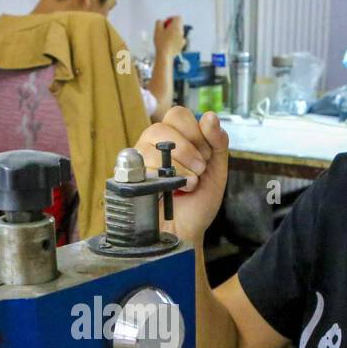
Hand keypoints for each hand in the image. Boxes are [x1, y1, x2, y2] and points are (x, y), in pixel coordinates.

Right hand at [134, 107, 227, 243]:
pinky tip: (172, 190)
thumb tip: (210, 116)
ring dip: (179, 167)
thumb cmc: (197, 204)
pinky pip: (142, 166)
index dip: (195, 133)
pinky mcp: (128, 178)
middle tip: (198, 169)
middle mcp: (153, 146)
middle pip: (161, 126)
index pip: (178, 115)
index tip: (206, 156)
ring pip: (152, 146)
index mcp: (174, 138)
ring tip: (187, 185)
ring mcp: (138, 161)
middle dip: (187, 149)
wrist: (185, 233)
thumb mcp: (217, 170)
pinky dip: (164, 178)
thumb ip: (217, 142)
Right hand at [153, 16, 185, 59]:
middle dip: (172, 26)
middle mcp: (181, 31)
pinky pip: (179, 39)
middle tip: (165, 30)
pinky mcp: (182, 45)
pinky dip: (176, 40)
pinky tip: (170, 43)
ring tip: (166, 38)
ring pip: (179, 32)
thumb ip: (159, 22)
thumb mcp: (157, 29)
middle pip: (179, 25)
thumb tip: (161, 21)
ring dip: (174, 33)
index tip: (166, 23)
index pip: (178, 17)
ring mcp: (182, 39)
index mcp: (176, 26)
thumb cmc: (161, 42)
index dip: (171, 18)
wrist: (165, 55)